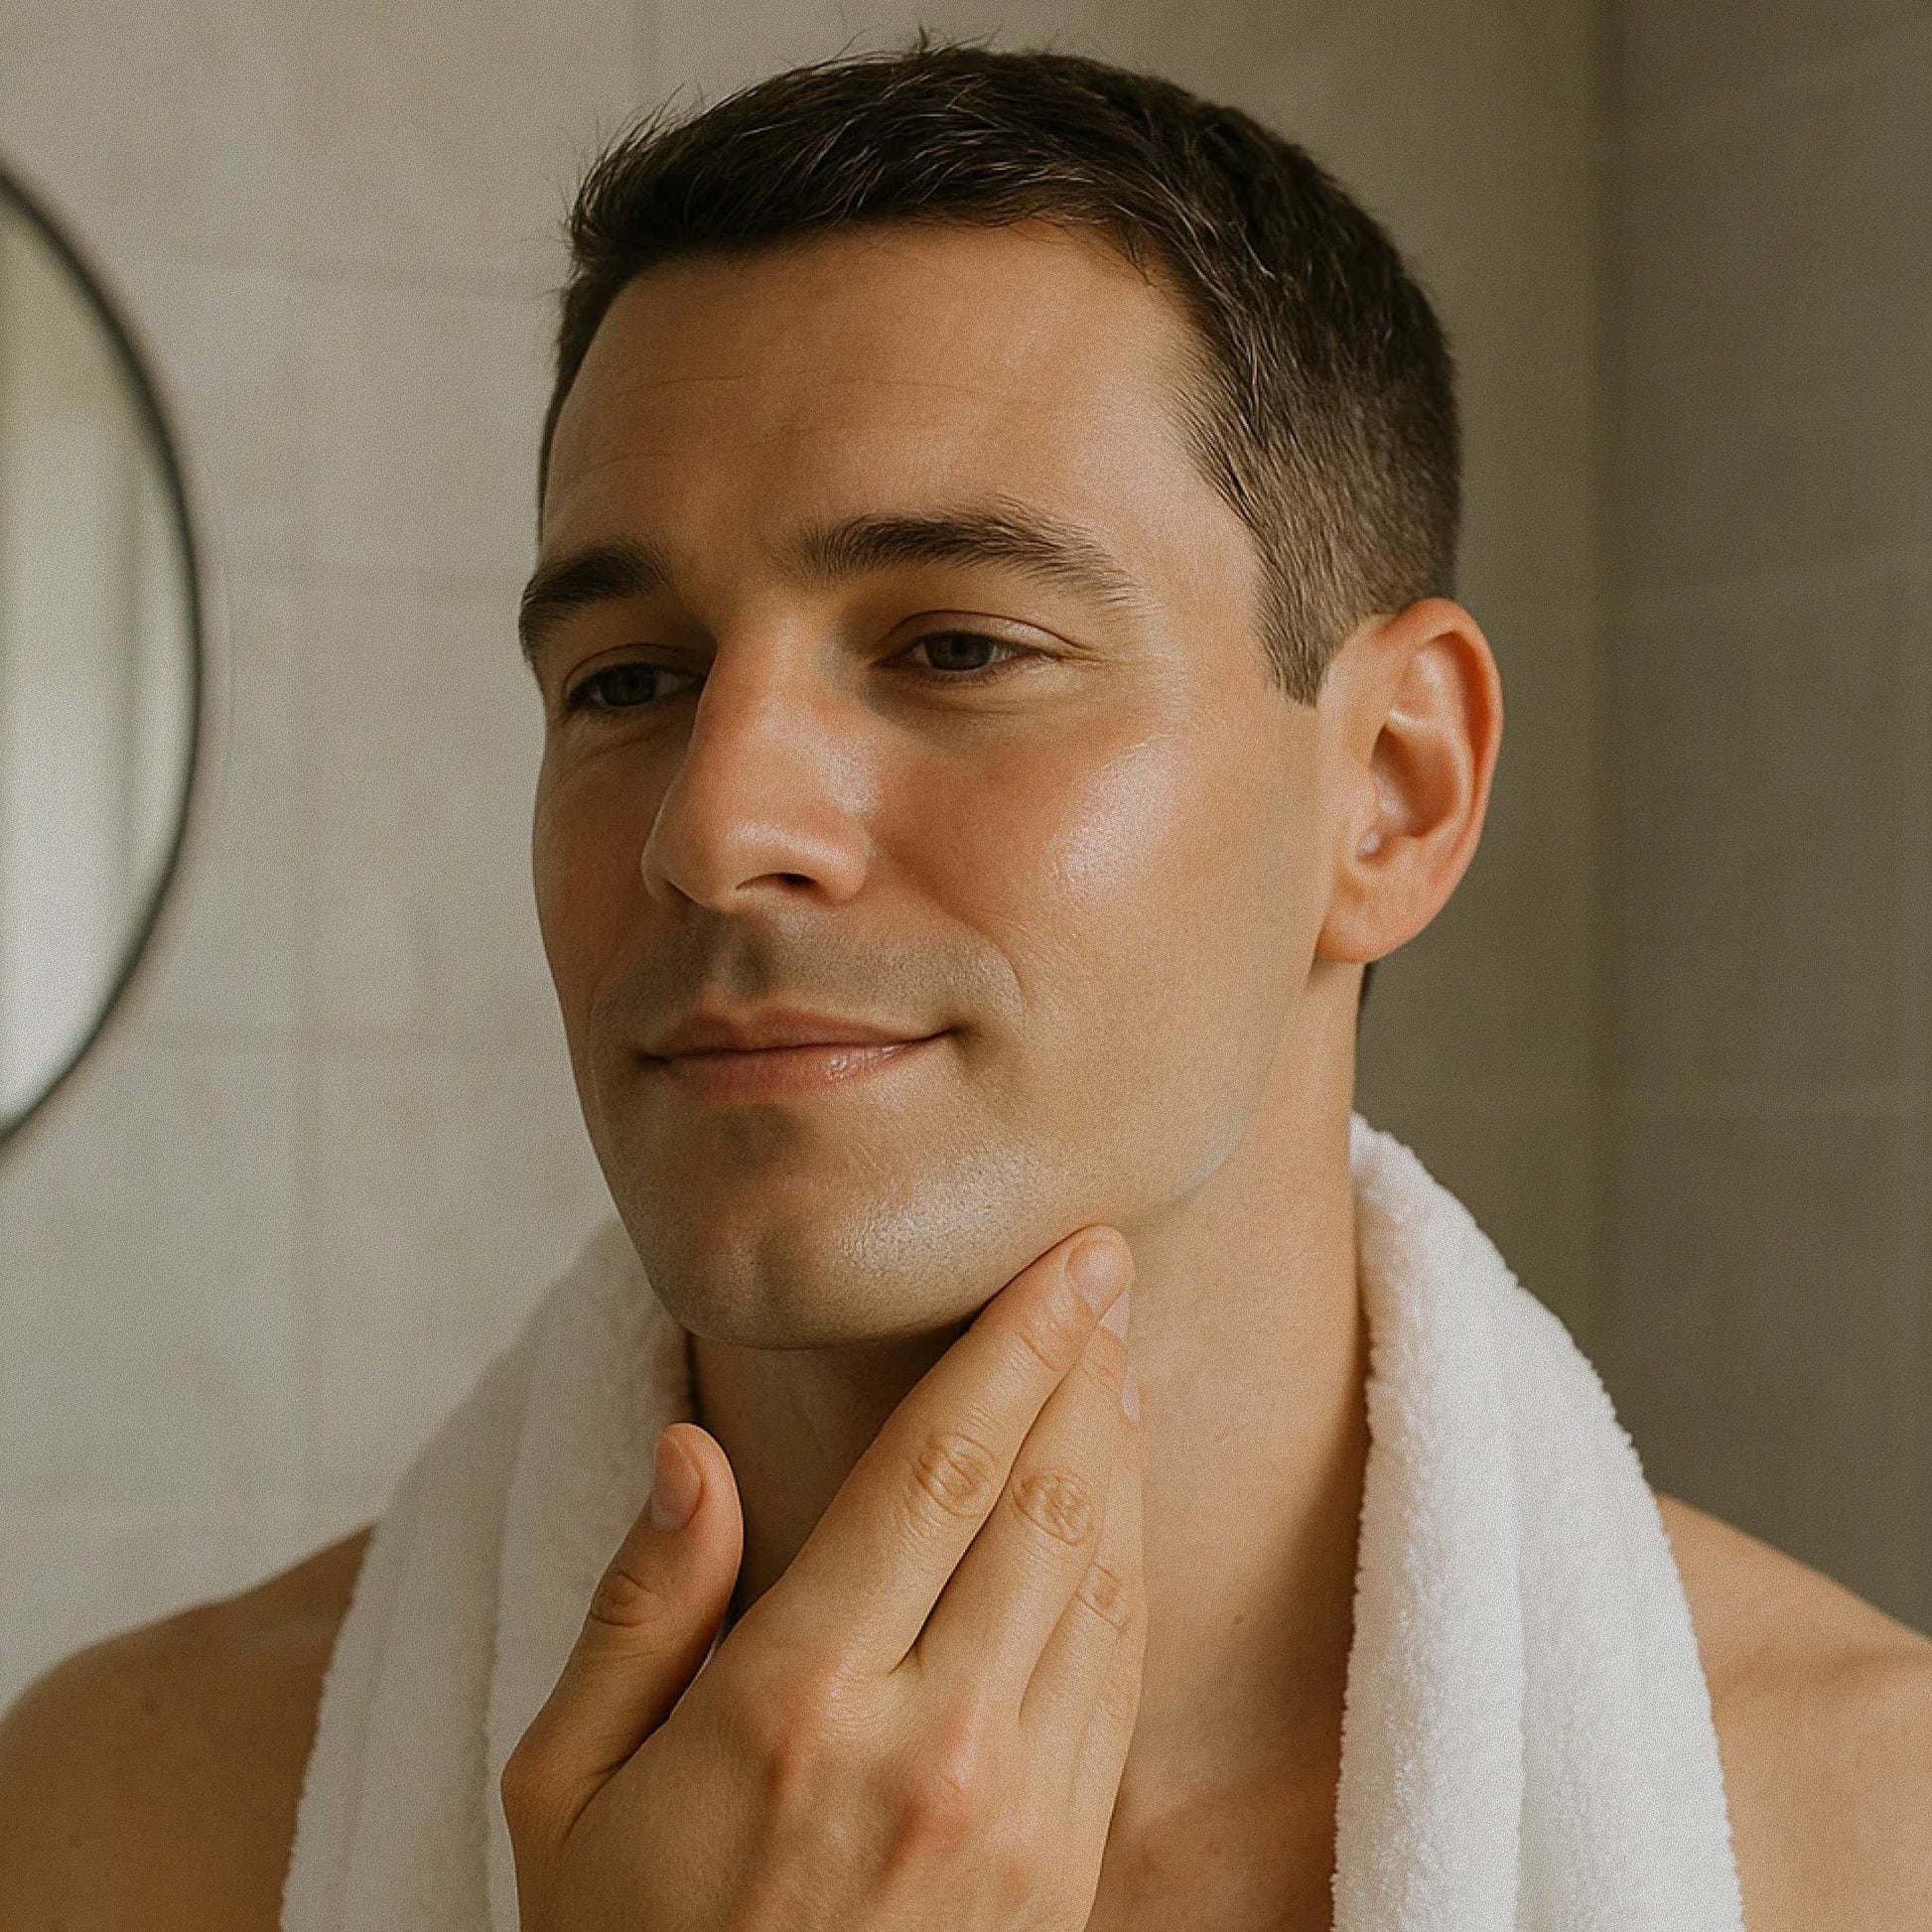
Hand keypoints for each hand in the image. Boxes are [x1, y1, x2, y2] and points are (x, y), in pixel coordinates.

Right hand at [500, 1227, 1143, 1930]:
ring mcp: (1017, 1815)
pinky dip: (1129, 1565)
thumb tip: (694, 1451)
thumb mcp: (566, 1792)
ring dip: (1119, 1449)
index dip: (1017, 1342)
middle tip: (1106, 1271)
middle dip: (1085, 1365)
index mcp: (793, 1702)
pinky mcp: (1065, 1871)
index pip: (941, 1468)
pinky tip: (1117, 1502)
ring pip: (1102, 1577)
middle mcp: (929, 1744)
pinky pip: (1120, 1677)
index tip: (1070, 1257)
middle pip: (1045, 1500)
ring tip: (1116, 1356)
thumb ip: (638, 1610)